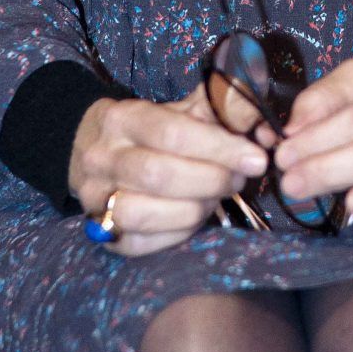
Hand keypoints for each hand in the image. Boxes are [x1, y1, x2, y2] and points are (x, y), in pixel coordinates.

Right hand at [67, 79, 268, 257]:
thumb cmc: (149, 130)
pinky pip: (140, 243)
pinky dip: (177, 233)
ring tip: (216, 196)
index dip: (219, 147)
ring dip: (195, 208)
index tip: (256, 158)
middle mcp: (101, 158)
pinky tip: (196, 216)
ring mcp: (95, 199)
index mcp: (121, 118)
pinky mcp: (102, 233)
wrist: (93, 151)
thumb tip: (259, 119)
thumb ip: (219, 107)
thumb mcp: (179, 108)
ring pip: (146, 213)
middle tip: (238, 178)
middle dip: (212, 179)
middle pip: (160, 174)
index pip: (172, 133)